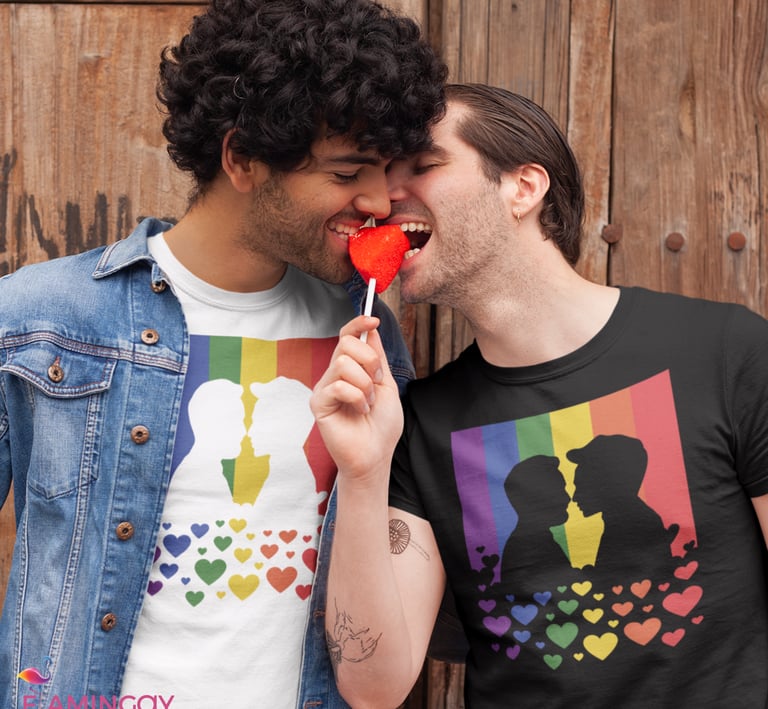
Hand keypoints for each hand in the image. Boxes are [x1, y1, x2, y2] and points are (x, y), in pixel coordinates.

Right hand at [310, 316, 403, 482]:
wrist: (375, 455)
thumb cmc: (381, 425)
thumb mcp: (385, 385)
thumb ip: (377, 358)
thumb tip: (371, 329)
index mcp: (350, 368)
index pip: (347, 336)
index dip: (358, 323)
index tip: (374, 319)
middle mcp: (334, 374)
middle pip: (345, 343)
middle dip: (369, 359)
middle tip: (376, 382)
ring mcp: (324, 388)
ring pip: (343, 363)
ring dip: (365, 384)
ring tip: (368, 403)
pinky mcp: (318, 404)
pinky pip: (338, 386)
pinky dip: (357, 398)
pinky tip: (360, 411)